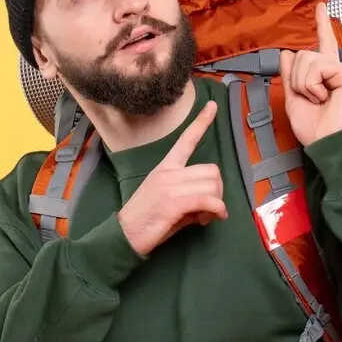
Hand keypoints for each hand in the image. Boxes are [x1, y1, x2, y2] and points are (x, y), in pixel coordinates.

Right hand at [117, 101, 227, 255]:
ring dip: (216, 203)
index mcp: (165, 167)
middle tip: (210, 208)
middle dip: (218, 191)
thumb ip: (190, 197)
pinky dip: (216, 210)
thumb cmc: (145, 221)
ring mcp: (169, 187)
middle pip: (211, 170)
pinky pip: (206, 200)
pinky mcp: (172, 203)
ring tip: (205, 216)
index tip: (213, 106)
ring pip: (212, 185)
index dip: (201, 123)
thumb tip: (212, 205)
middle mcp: (168, 172)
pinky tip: (212, 218)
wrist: (123, 235)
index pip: (185, 141)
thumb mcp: (167, 202)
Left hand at [279, 2, 341, 145]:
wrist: (325, 143)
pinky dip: (312, 86)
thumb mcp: (293, 99)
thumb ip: (289, 77)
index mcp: (324, 75)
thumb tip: (286, 53)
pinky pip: (317, 68)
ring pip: (307, 60)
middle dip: (297, 79)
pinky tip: (324, 97)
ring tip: (318, 99)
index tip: (320, 6)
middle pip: (303, 55)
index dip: (321, 25)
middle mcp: (336, 69)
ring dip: (304, 84)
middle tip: (311, 99)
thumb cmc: (313, 127)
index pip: (322, 44)